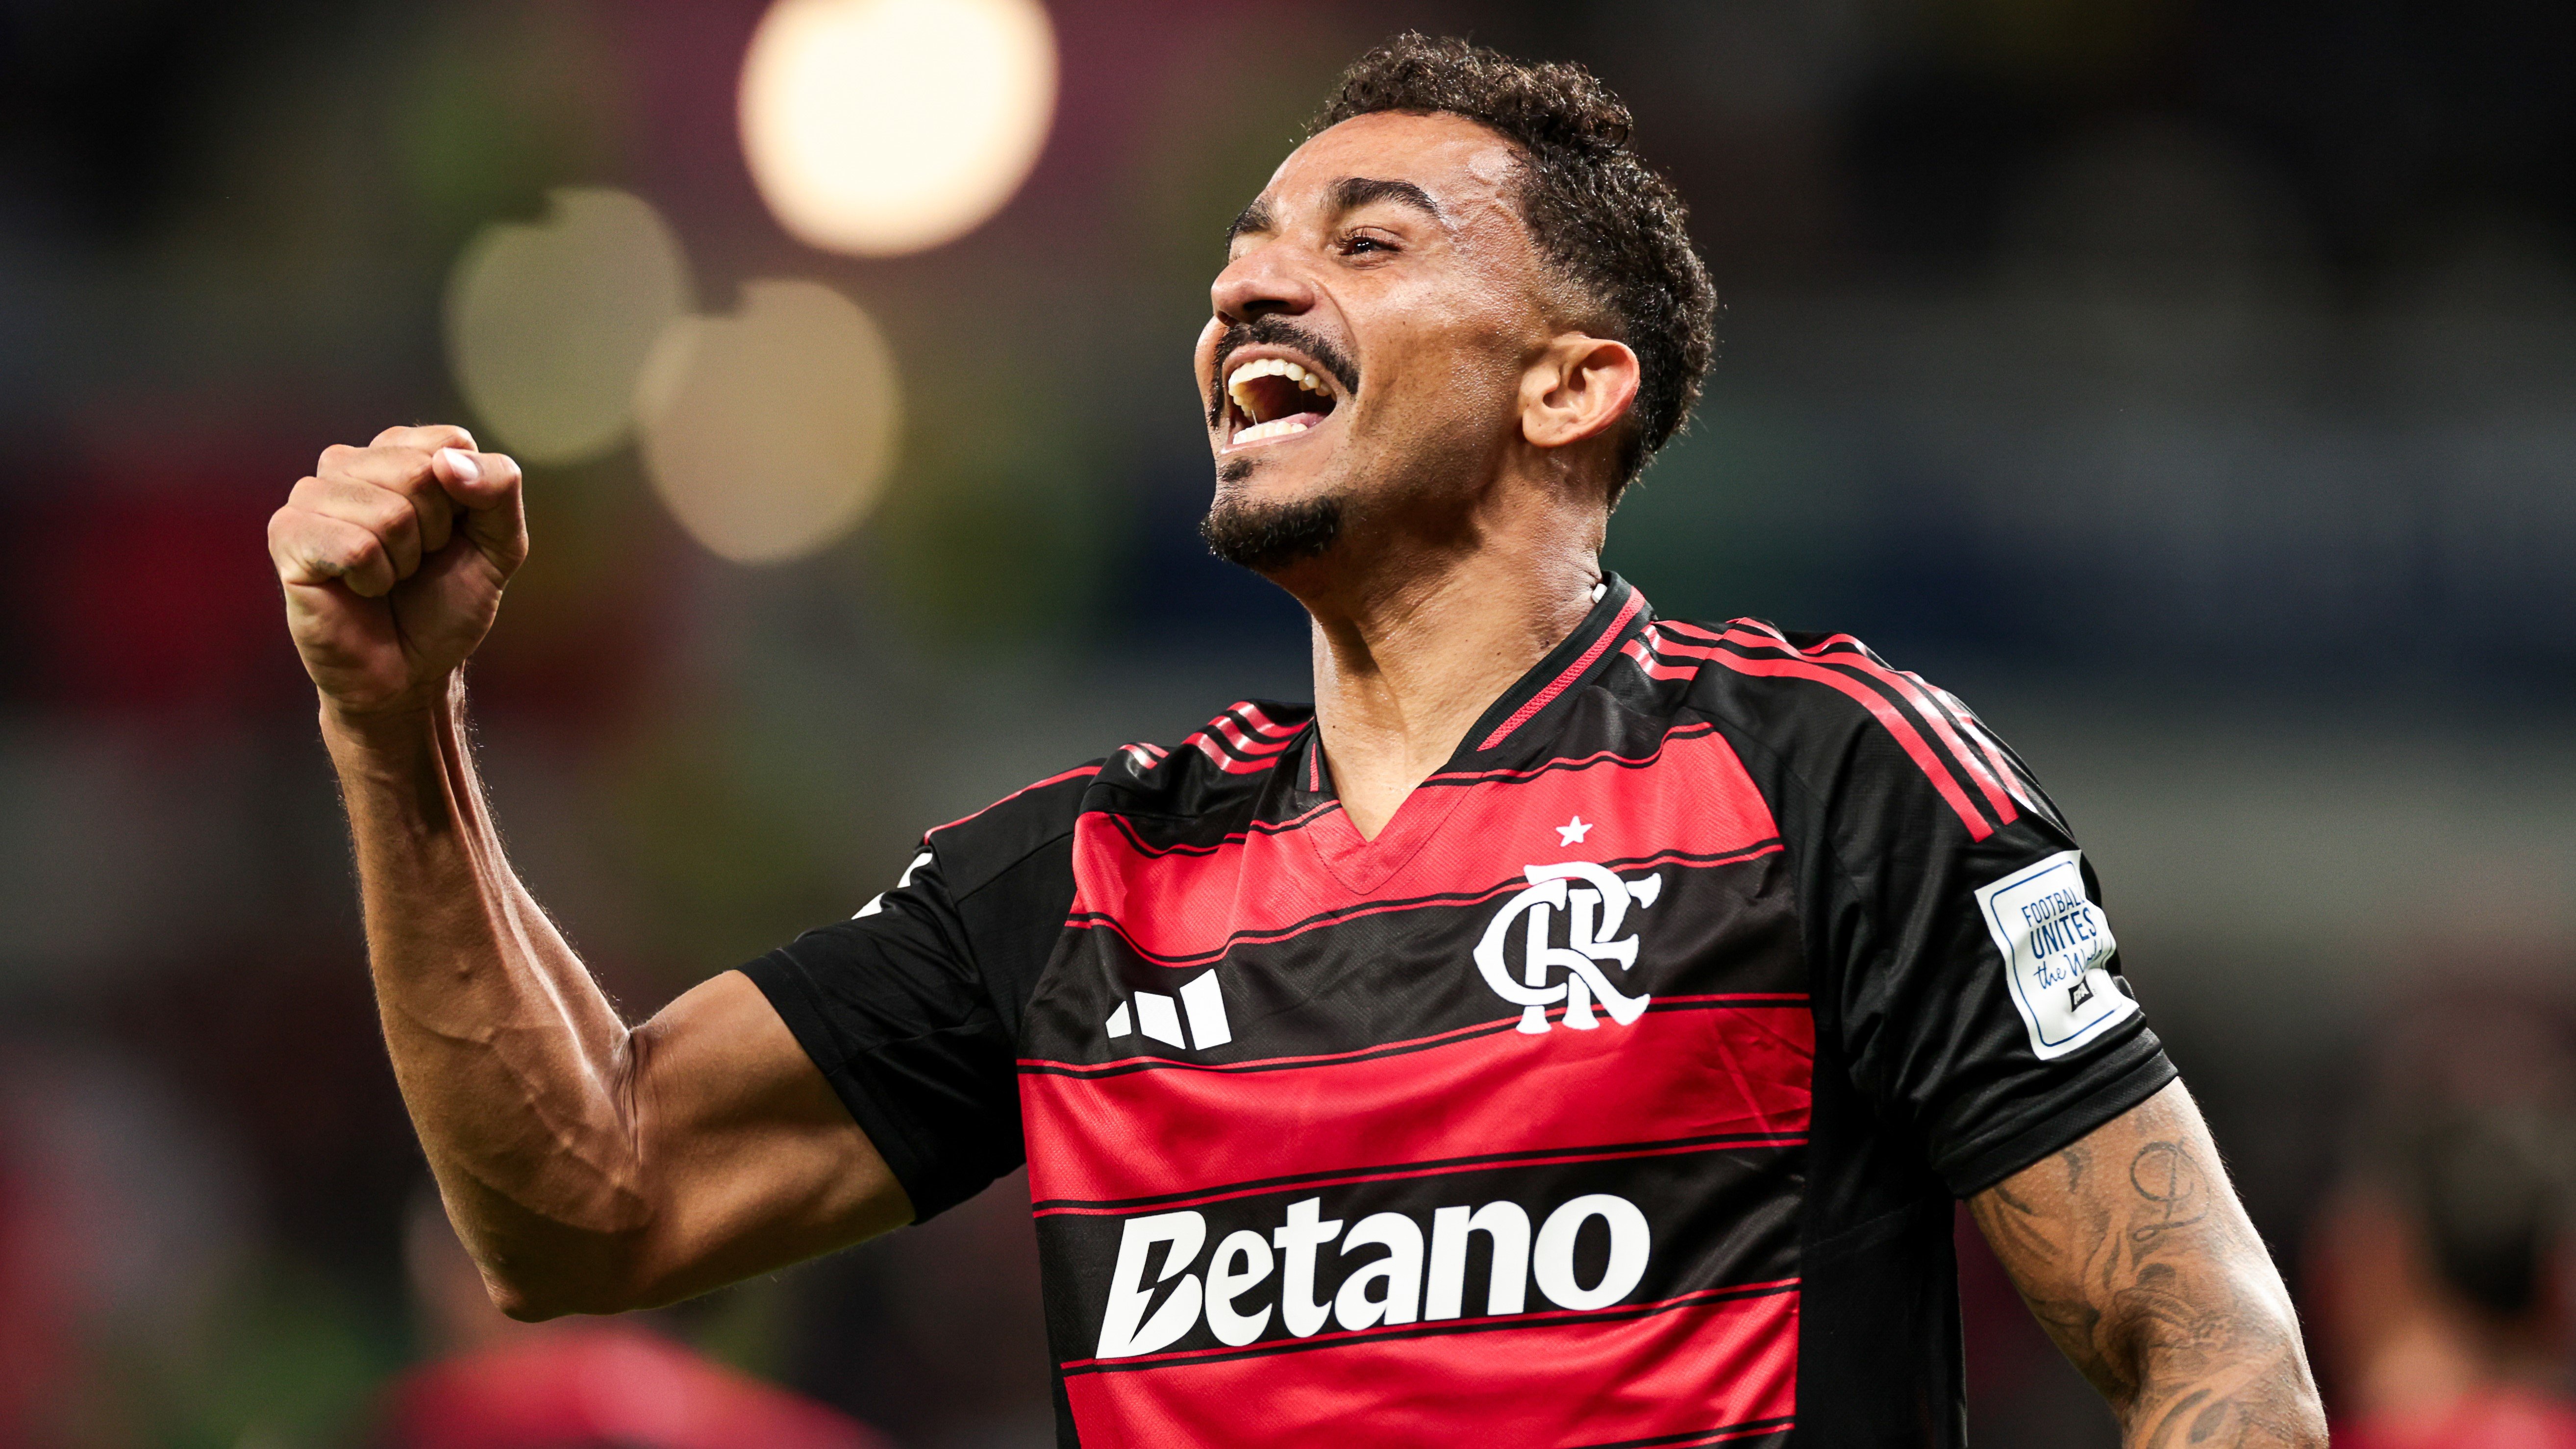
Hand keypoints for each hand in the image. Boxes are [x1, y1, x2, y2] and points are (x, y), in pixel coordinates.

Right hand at [267, 425, 526, 717]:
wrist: (409, 670)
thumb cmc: (445, 603)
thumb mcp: (499, 545)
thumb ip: (499, 489)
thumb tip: (449, 461)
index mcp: (396, 453)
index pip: (451, 442)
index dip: (467, 502)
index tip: (449, 536)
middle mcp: (347, 463)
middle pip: (419, 473)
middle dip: (434, 532)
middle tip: (415, 563)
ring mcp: (311, 496)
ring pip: (389, 513)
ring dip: (403, 560)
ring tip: (386, 577)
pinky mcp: (288, 536)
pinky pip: (355, 547)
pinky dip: (373, 579)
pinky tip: (360, 589)